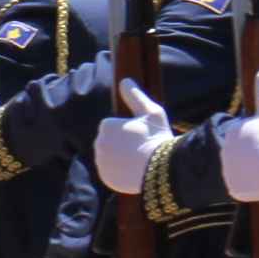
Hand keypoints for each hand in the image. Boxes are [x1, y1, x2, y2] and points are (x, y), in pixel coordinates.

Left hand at [93, 78, 169, 196]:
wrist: (160, 169)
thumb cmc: (156, 137)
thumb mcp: (150, 112)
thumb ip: (135, 96)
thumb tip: (124, 80)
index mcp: (106, 126)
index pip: (112, 125)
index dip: (128, 128)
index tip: (140, 134)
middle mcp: (98, 144)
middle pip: (109, 140)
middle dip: (121, 142)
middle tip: (140, 146)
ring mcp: (100, 162)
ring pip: (109, 156)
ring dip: (119, 156)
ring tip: (138, 158)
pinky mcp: (105, 178)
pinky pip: (110, 171)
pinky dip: (119, 171)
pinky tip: (133, 170)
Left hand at [219, 69, 258, 204]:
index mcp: (231, 133)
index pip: (239, 137)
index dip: (254, 139)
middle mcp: (223, 153)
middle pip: (237, 154)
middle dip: (250, 154)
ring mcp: (226, 172)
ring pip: (238, 170)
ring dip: (249, 169)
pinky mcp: (233, 189)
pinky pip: (240, 187)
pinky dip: (249, 185)